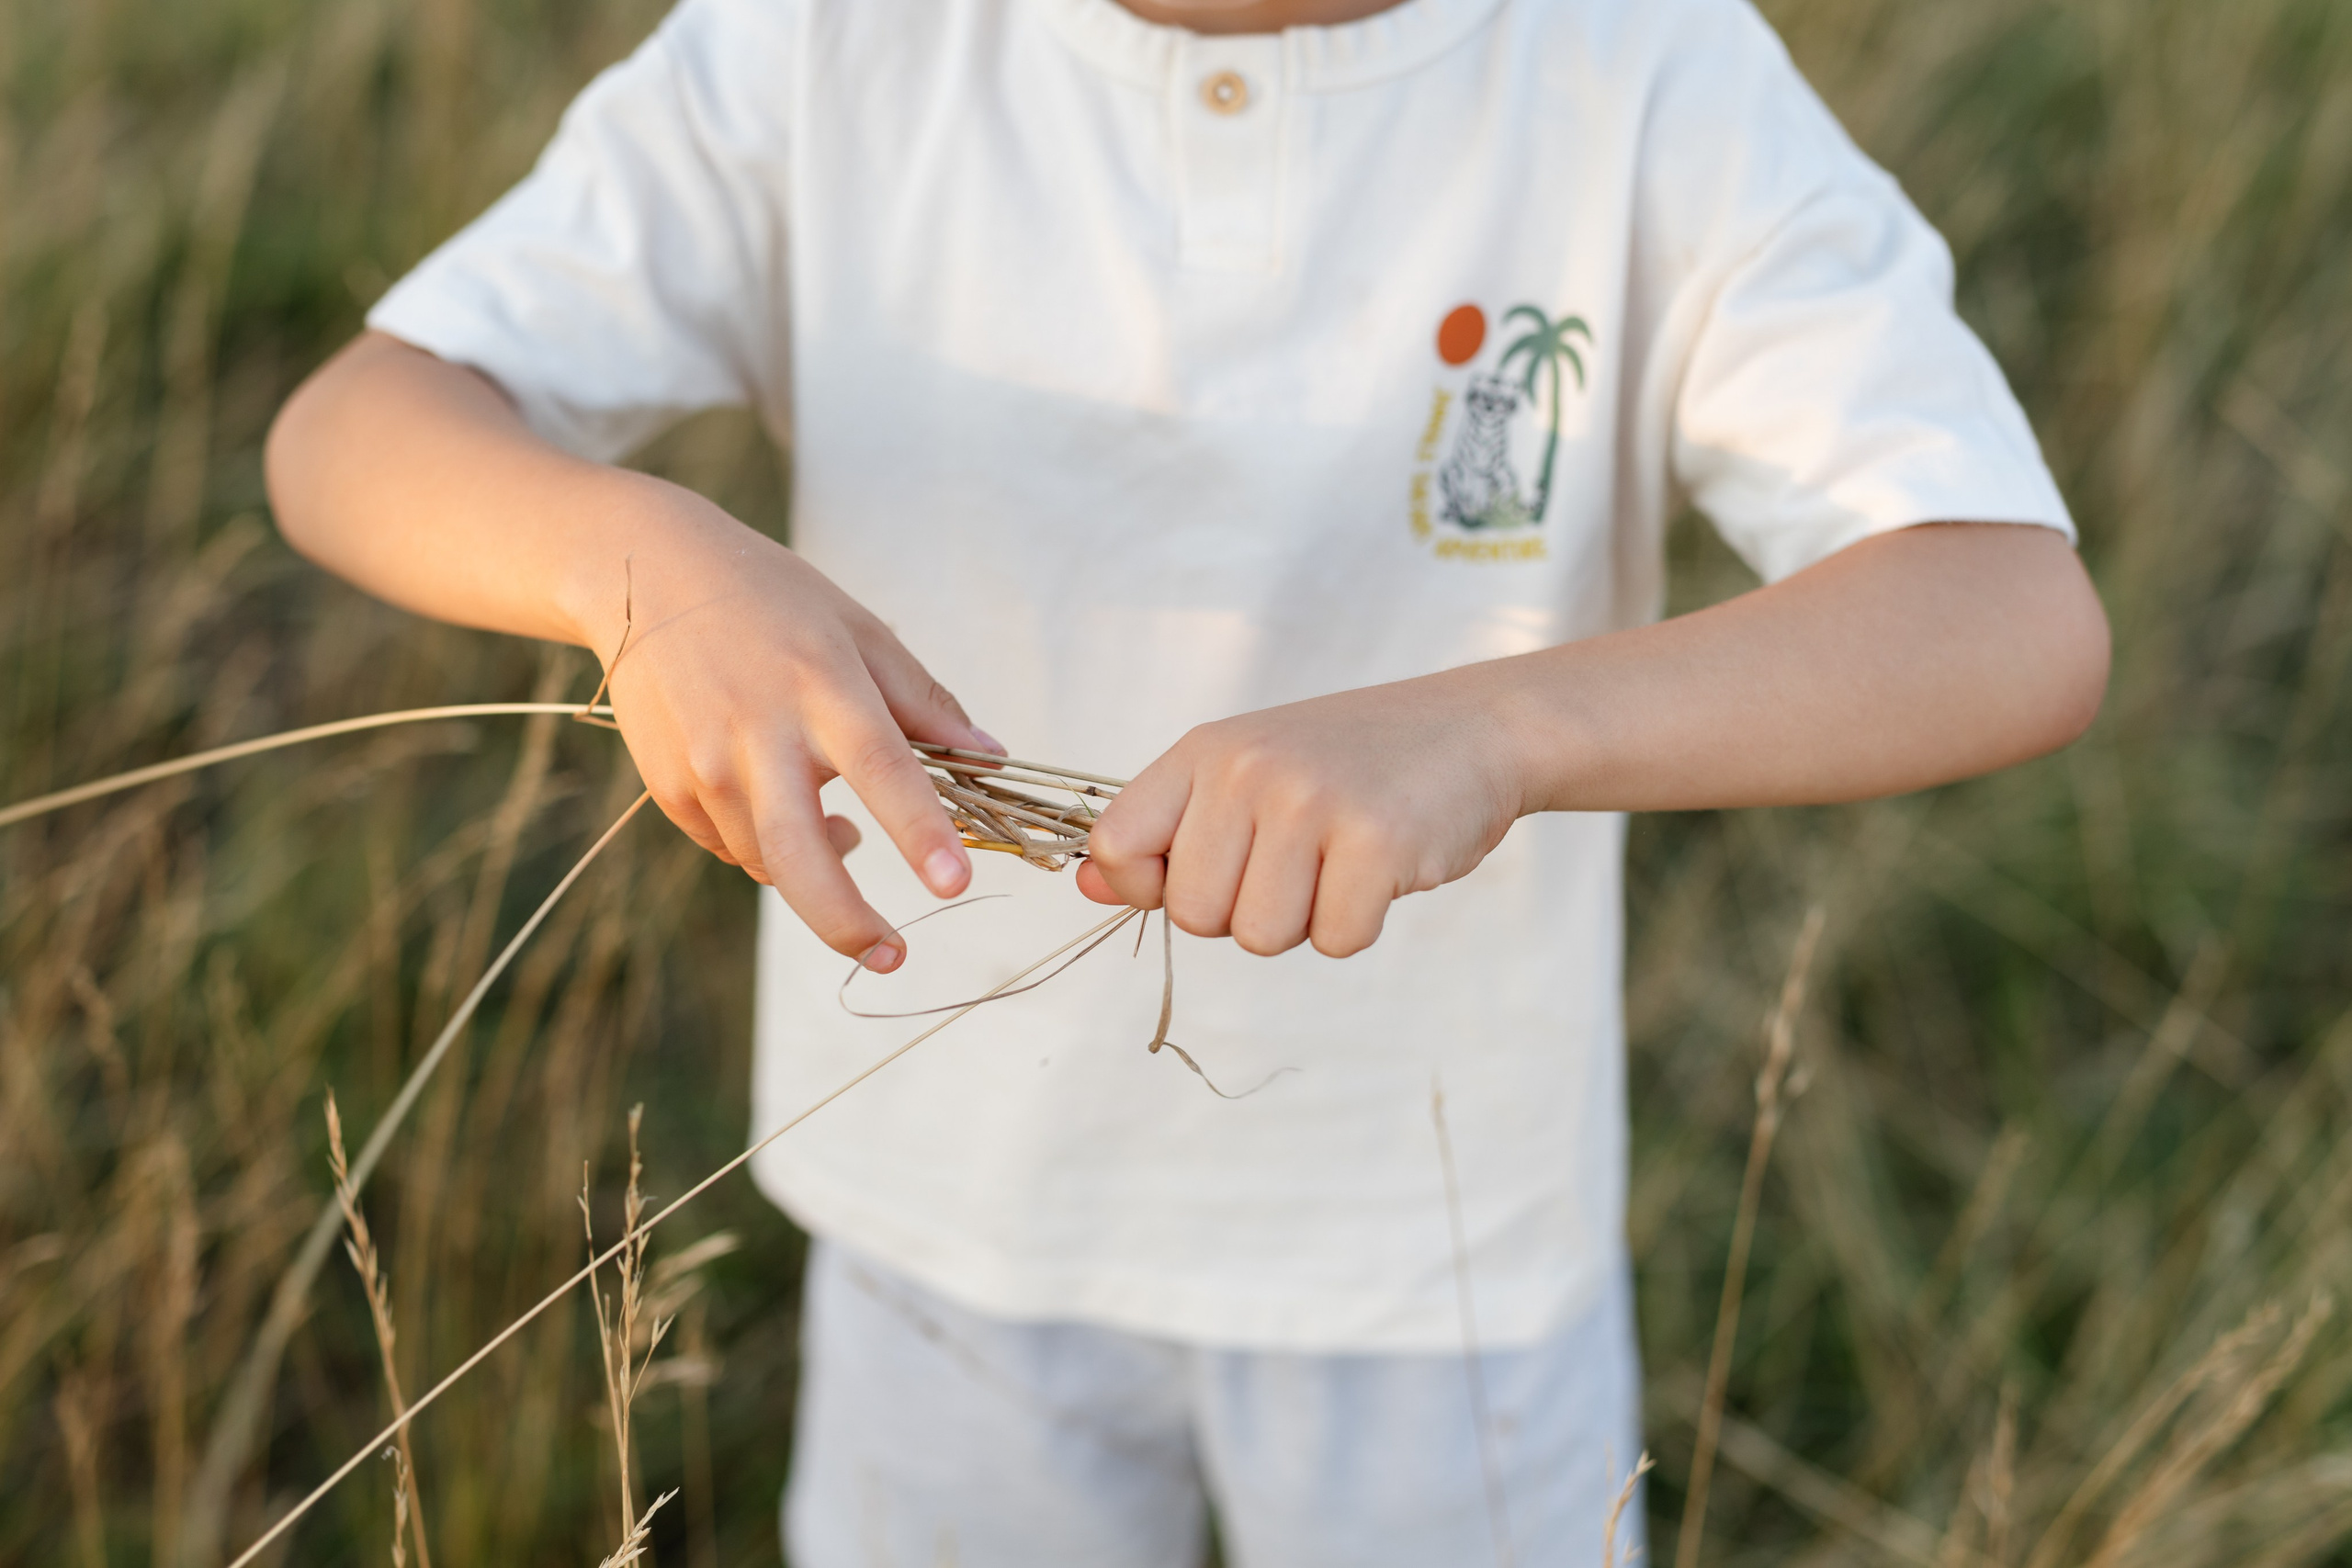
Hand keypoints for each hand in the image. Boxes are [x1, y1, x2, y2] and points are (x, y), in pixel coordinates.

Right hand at [582, 482, 997, 972]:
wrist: (641, 573)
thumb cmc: (769, 599)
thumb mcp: (858, 629)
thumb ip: (924, 699)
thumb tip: (990, 757)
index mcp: (822, 686)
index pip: (882, 768)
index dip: (920, 831)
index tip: (955, 883)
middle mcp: (759, 732)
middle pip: (800, 853)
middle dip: (846, 920)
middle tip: (892, 954)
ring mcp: (706, 764)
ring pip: (768, 861)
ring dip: (816, 873)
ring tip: (845, 839)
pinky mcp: (667, 786)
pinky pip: (730, 846)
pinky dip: (766, 846)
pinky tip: (780, 807)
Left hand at [1077, 672, 1527, 956]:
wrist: (1473, 728)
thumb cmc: (1351, 763)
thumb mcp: (1246, 774)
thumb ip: (1167, 831)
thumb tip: (1087, 883)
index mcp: (1205, 752)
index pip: (1118, 846)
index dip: (1151, 887)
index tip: (1208, 873)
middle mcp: (1248, 770)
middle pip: (1193, 913)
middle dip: (1243, 912)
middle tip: (1298, 862)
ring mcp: (1310, 802)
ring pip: (1259, 937)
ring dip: (1303, 922)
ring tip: (1337, 864)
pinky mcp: (1375, 841)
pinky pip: (1334, 942)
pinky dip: (1358, 926)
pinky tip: (1380, 872)